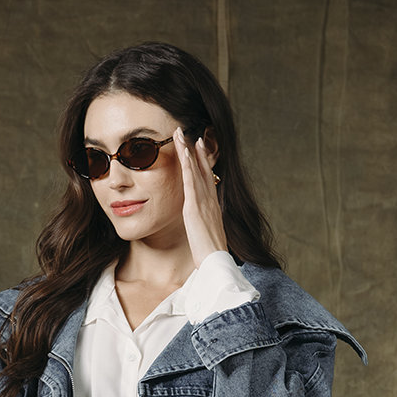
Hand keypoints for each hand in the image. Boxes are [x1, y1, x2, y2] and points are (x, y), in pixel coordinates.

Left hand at [174, 127, 227, 267]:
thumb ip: (203, 226)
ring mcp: (203, 202)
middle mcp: (210, 200)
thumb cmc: (211, 254)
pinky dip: (188, 165)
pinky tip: (183, 151)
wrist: (215, 262)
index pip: (207, 179)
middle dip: (196, 151)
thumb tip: (201, 226)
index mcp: (213, 207)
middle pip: (202, 170)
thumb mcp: (207, 236)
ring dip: (188, 151)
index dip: (203, 163)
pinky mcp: (194, 207)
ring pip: (195, 170)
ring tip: (180, 134)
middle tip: (191, 134)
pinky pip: (190, 181)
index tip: (198, 149)